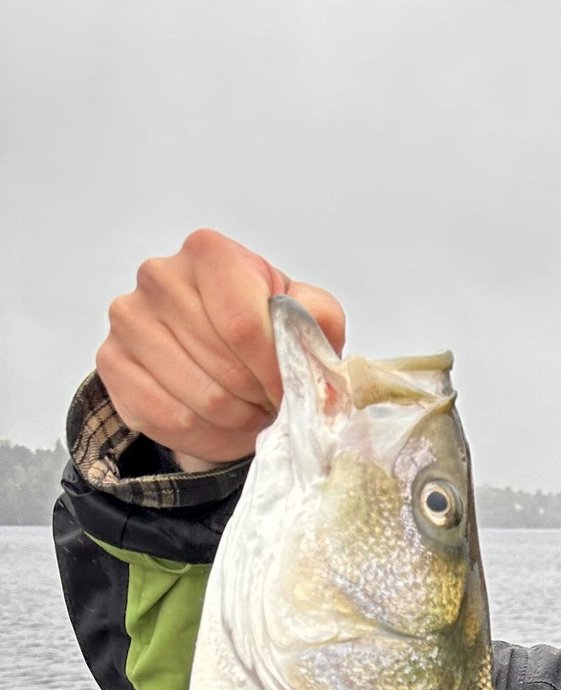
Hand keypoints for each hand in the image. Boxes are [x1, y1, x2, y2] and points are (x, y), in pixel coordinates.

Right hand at [97, 228, 346, 471]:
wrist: (220, 350)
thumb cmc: (266, 328)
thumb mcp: (308, 314)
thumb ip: (319, 320)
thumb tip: (308, 350)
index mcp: (210, 254)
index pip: (244, 327)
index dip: (274, 372)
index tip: (290, 391)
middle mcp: (159, 276)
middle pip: (224, 368)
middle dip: (259, 398)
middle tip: (271, 402)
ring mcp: (128, 318)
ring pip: (200, 400)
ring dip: (238, 420)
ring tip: (250, 411)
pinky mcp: (111, 361)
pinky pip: (167, 419)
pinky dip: (205, 435)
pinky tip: (220, 423)